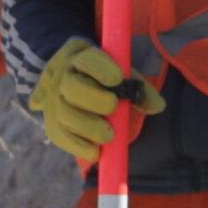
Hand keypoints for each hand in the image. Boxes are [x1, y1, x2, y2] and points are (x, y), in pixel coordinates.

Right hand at [29, 37, 159, 167]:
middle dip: (94, 99)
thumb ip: (139, 88)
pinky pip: (58, 135)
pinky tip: (95, 152)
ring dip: (87, 127)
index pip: (86, 59)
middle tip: (112, 108)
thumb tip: (156, 106)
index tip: (117, 79)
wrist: (70, 78)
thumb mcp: (122, 73)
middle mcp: (62, 76)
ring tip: (108, 136)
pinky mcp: (51, 121)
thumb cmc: (103, 76)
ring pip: (63, 114)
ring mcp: (52, 99)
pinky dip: (77, 146)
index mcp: (80, 55)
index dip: (100, 68)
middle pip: (71, 87)